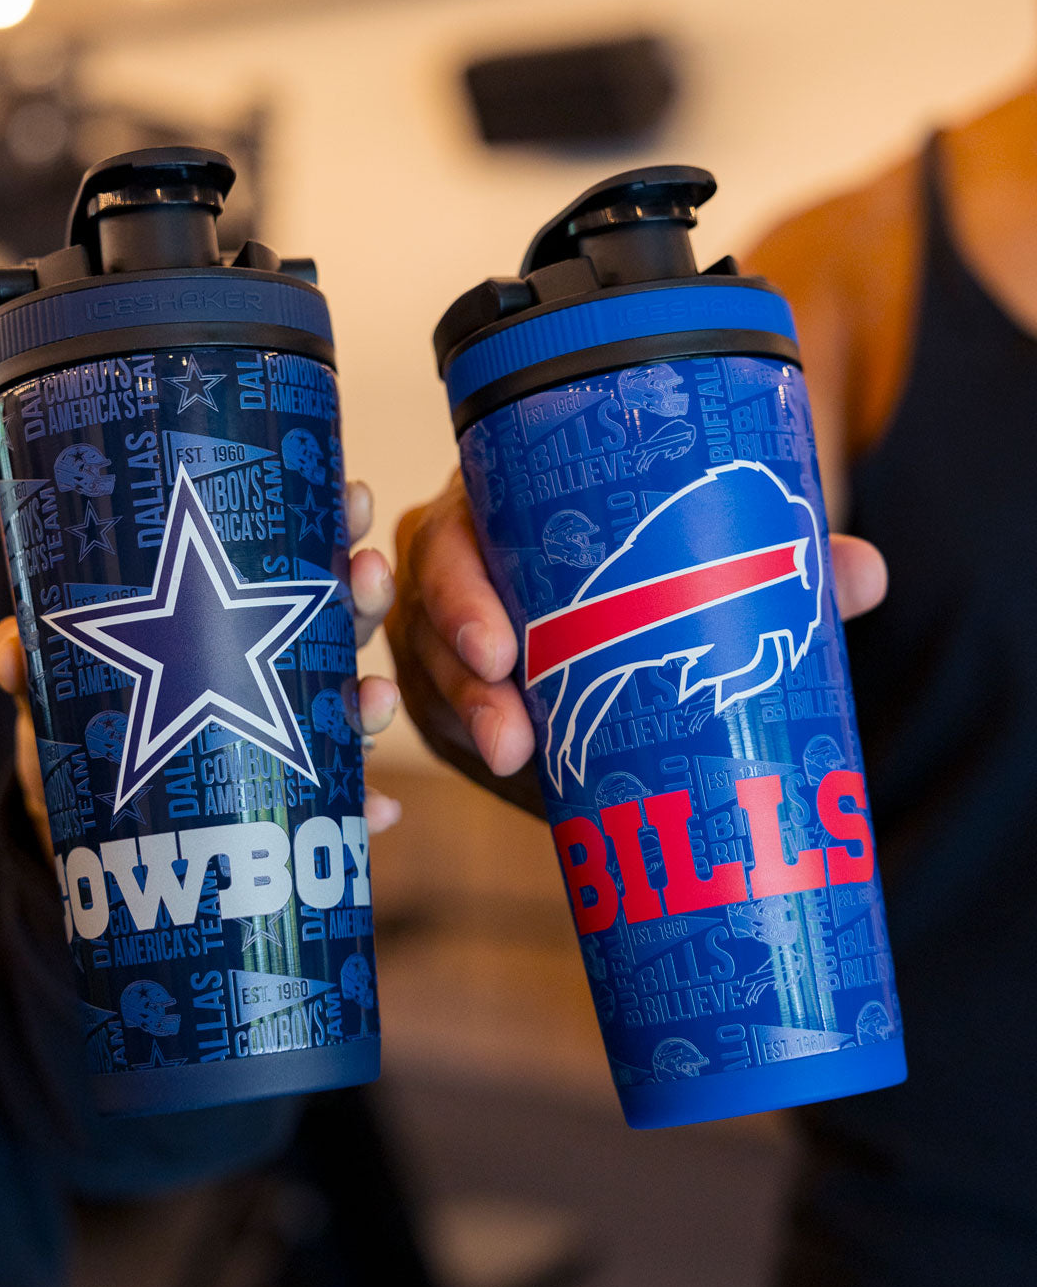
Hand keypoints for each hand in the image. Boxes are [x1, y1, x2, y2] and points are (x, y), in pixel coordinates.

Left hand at [0, 479, 402, 861]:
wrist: (85, 818)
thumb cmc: (84, 725)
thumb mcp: (56, 683)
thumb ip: (28, 661)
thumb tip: (4, 654)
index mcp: (235, 618)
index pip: (293, 559)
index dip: (330, 523)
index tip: (349, 493)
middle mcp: (273, 667)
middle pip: (339, 622)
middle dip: (366, 594)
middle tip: (367, 572)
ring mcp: (286, 733)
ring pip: (349, 703)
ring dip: (376, 698)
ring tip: (375, 701)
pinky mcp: (287, 797)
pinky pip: (338, 800)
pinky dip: (365, 808)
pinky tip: (378, 813)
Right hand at [387, 469, 888, 818]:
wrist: (626, 574)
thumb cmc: (650, 545)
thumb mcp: (691, 540)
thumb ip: (770, 554)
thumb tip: (862, 577)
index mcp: (495, 506)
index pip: (450, 543)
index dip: (460, 596)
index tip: (501, 652)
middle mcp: (455, 565)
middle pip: (427, 624)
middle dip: (463, 688)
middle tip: (511, 742)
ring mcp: (442, 631)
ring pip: (425, 680)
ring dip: (461, 729)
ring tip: (515, 766)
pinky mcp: (450, 687)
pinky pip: (438, 722)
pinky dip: (464, 753)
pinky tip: (509, 780)